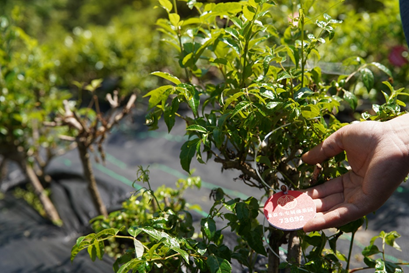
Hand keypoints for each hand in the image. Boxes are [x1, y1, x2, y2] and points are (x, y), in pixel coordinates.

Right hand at [302, 114, 408, 231]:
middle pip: (327, 203)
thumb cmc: (373, 135)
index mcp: (351, 178)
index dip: (309, 194)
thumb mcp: (340, 141)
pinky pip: (343, 215)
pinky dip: (326, 221)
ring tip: (294, 222)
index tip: (293, 197)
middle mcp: (356, 191)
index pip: (326, 189)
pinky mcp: (367, 203)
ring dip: (313, 218)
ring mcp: (362, 198)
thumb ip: (322, 151)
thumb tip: (304, 159)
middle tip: (289, 212)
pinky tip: (309, 224)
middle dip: (308, 208)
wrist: (394, 138)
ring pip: (333, 212)